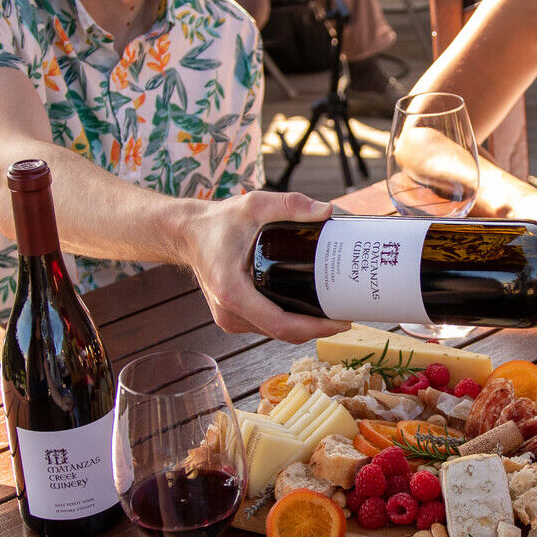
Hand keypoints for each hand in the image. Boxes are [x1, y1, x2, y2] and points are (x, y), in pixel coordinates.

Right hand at [182, 190, 348, 341]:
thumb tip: (327, 211)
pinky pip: (268, 326)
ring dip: (306, 327)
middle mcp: (230, 313)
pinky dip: (291, 321)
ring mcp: (230, 319)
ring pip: (276, 332)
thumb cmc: (219, 221)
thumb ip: (290, 204)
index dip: (315, 328)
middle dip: (318, 328)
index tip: (341, 321)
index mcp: (233, 292)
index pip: (281, 324)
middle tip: (348, 313)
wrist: (189, 233)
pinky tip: (311, 309)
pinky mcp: (233, 317)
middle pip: (283, 333)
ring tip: (335, 310)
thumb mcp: (254, 205)